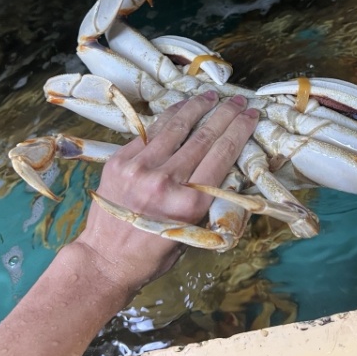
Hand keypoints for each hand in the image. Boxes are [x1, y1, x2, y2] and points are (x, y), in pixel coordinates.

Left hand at [73, 91, 258, 290]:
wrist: (105, 259)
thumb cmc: (154, 254)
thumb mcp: (193, 232)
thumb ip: (208, 198)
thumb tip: (226, 168)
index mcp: (190, 202)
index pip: (222, 154)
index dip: (240, 130)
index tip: (251, 114)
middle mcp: (166, 180)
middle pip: (203, 137)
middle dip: (224, 114)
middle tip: (237, 100)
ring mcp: (140, 167)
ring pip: (176, 127)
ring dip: (196, 107)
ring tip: (210, 96)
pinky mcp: (120, 160)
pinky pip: (151, 132)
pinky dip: (169, 116)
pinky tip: (181, 108)